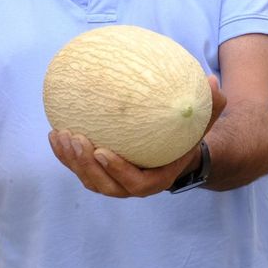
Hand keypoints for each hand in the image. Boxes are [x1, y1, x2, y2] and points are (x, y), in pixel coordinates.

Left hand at [49, 75, 225, 196]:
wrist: (176, 150)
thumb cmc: (189, 133)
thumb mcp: (205, 120)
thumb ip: (211, 106)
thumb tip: (212, 81)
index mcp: (157, 179)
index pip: (136, 184)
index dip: (117, 171)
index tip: (102, 151)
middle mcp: (132, 186)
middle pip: (105, 185)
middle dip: (86, 166)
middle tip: (78, 139)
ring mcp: (114, 182)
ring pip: (88, 178)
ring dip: (71, 160)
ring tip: (61, 134)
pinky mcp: (100, 173)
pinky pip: (79, 168)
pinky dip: (65, 154)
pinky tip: (55, 132)